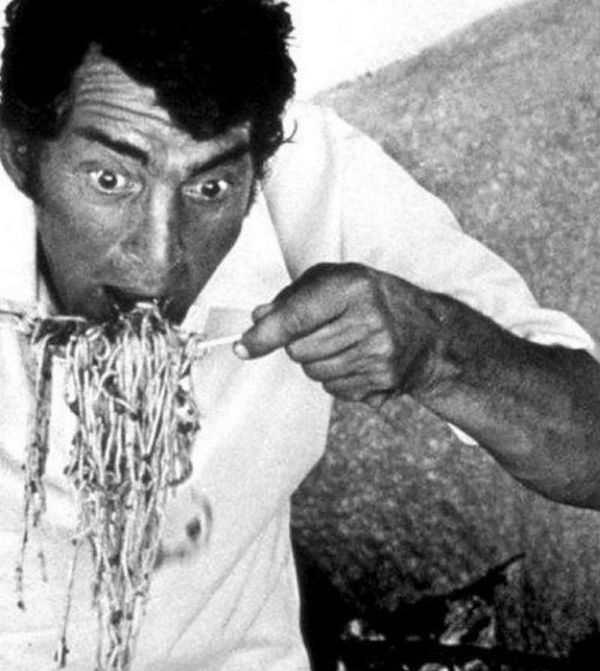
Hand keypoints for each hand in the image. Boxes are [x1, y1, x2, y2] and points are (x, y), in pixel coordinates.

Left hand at [238, 263, 447, 407]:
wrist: (429, 332)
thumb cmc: (374, 300)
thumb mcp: (338, 281)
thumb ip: (294, 297)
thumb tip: (258, 318)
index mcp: (354, 287)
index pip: (296, 316)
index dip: (264, 335)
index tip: (241, 347)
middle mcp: (369, 320)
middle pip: (298, 351)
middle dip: (298, 344)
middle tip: (322, 331)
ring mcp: (378, 355)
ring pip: (313, 373)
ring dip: (317, 362)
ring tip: (344, 343)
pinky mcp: (382, 381)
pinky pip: (333, 389)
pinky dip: (337, 377)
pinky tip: (358, 360)